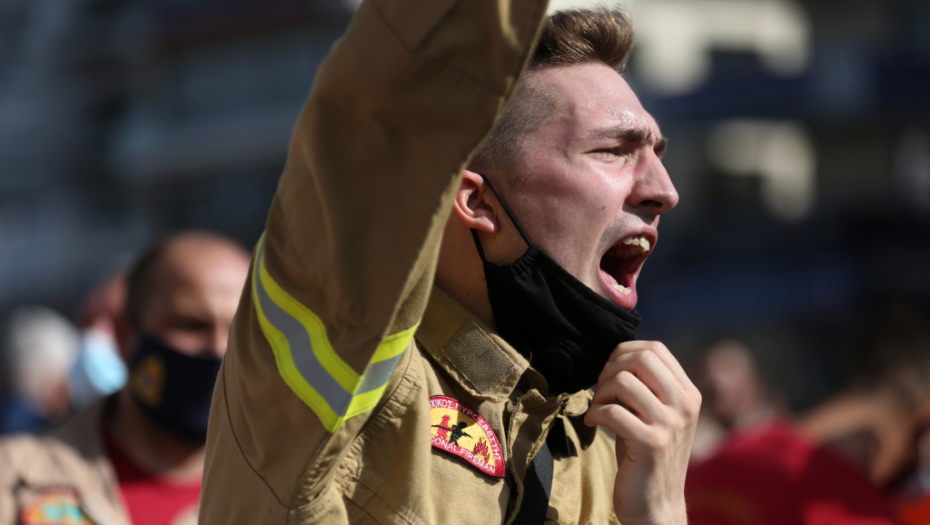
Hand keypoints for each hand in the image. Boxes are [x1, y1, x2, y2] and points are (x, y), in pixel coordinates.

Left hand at [584, 341, 700, 524]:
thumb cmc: (646, 454)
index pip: (656, 349)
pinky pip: (612, 411)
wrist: (656, 503)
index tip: (610, 371)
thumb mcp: (655, 414)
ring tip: (597, 408)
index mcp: (689, 394)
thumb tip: (617, 355)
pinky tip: (593, 423)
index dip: (624, 352)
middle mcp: (685, 406)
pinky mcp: (651, 443)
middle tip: (600, 390)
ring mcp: (670, 424)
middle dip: (610, 368)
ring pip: (623, 381)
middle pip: (641, 359)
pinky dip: (594, 413)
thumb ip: (647, 385)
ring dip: (600, 392)